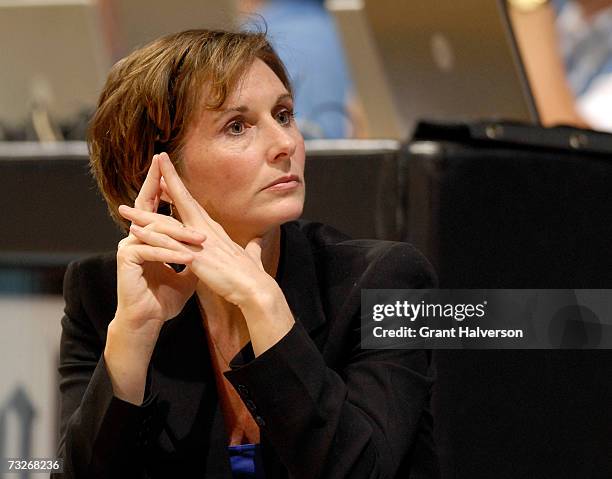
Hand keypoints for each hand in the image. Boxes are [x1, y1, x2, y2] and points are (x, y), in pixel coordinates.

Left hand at [119, 152, 275, 309]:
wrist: (255, 289)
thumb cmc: (252, 276)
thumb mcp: (250, 257)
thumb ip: (251, 248)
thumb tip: (256, 243)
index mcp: (214, 231)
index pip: (194, 205)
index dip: (181, 189)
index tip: (167, 176)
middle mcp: (207, 230)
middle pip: (182, 201)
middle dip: (167, 180)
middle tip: (155, 163)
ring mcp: (200, 242)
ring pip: (168, 222)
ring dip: (144, 214)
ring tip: (123, 208)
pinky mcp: (195, 256)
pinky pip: (167, 244)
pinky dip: (151, 236)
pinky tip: (134, 231)